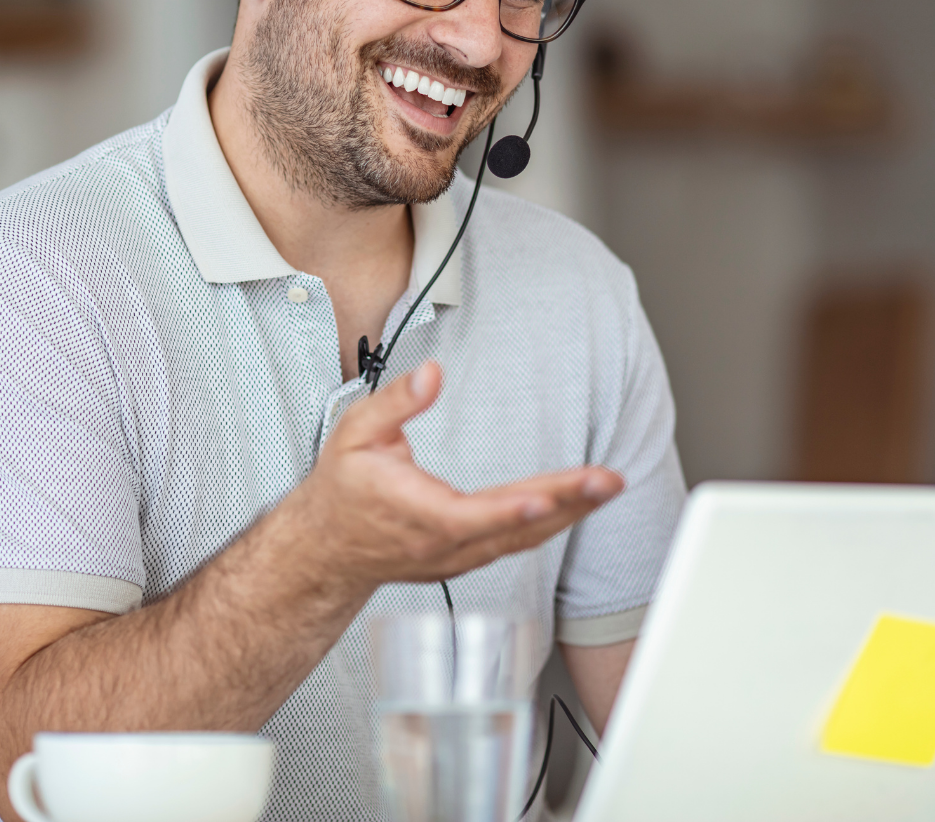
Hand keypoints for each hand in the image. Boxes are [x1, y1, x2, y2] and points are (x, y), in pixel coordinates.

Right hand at [281, 360, 623, 586]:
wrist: (326, 547)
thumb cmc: (343, 487)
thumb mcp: (355, 431)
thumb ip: (396, 402)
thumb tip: (431, 374)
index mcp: (413, 513)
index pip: (466, 516)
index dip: (508, 510)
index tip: (544, 498)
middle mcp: (441, 543)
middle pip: (511, 527)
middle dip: (564, 503)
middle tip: (607, 482)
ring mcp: (456, 557)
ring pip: (521, 539)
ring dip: (568, 513)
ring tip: (606, 488)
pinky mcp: (466, 559)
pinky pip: (515, 543)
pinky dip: (550, 524)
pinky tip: (576, 505)